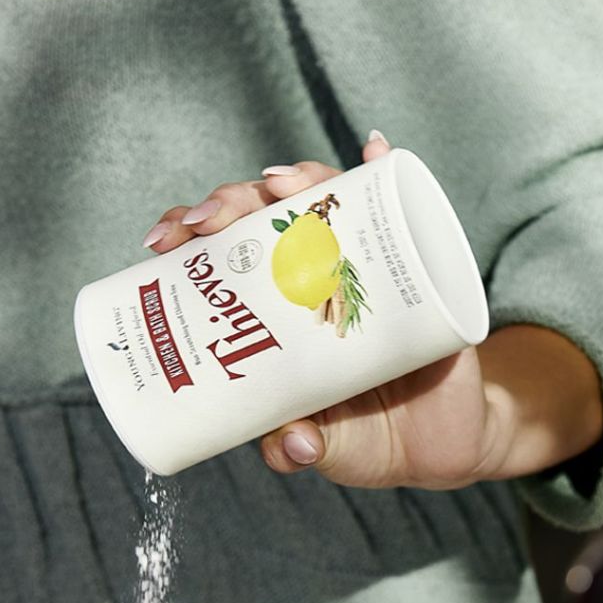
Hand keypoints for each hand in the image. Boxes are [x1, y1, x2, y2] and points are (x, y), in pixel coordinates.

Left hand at [143, 131, 602, 488]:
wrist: (442, 445)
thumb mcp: (330, 451)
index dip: (190, 239)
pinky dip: (386, 176)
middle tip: (207, 219)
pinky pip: (397, 212)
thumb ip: (304, 450)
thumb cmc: (368, 443)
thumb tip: (293, 446)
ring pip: (322, 206)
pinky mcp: (410, 268)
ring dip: (299, 180)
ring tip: (279, 184)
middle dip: (230, 203)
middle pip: (263, 221)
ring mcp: (359, 269)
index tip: (161, 241)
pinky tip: (373, 152)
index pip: (223, 258)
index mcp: (274, 319)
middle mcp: (310, 283)